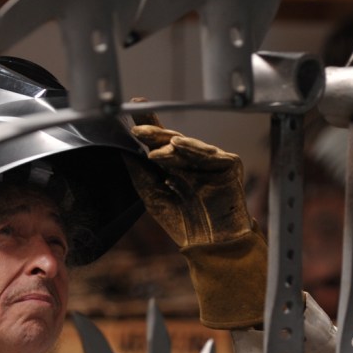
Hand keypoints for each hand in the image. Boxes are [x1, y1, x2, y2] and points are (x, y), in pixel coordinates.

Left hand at [125, 105, 266, 328]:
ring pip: (189, 146)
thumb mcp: (151, 195)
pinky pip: (210, 153)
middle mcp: (192, 161)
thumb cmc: (182, 224)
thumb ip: (138, 171)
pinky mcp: (230, 164)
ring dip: (170, 145)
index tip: (134, 106)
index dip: (149, 124)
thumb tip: (122, 146)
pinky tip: (178, 144)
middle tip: (138, 129)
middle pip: (172, 140)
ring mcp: (211, 162)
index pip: (159, 142)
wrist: (210, 245)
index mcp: (174, 167)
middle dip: (155, 132)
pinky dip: (194, 148)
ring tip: (155, 151)